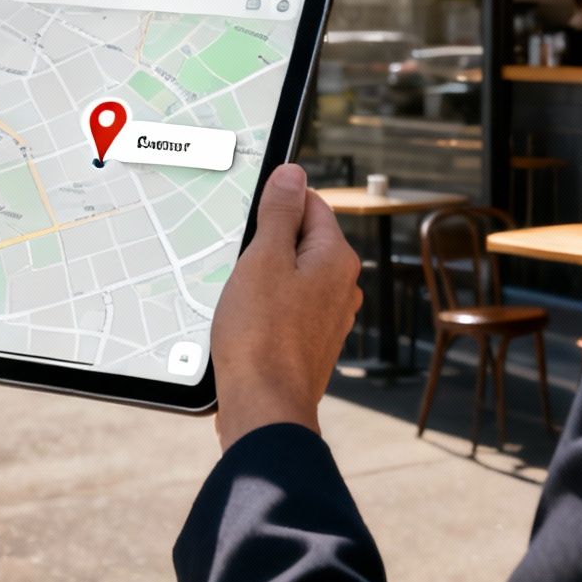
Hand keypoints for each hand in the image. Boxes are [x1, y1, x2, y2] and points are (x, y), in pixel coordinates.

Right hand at [211, 163, 362, 450]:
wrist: (264, 407)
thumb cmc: (260, 335)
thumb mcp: (263, 258)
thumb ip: (279, 212)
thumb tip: (293, 174)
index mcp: (336, 258)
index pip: (311, 204)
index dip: (276, 204)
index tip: (249, 218)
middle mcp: (342, 287)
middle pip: (301, 241)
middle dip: (267, 245)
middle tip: (239, 262)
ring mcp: (330, 318)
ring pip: (292, 277)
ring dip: (263, 279)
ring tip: (239, 297)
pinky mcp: (311, 344)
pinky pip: (288, 309)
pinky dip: (266, 309)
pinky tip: (245, 323)